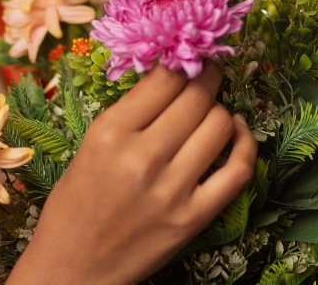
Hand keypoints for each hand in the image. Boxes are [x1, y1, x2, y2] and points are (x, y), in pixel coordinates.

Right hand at [6, 62, 256, 284]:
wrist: (71, 270)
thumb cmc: (74, 207)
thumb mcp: (89, 147)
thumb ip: (130, 114)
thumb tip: (174, 76)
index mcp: (109, 133)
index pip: (165, 78)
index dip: (184, 60)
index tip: (191, 55)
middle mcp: (142, 157)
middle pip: (196, 97)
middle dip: (208, 77)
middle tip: (210, 71)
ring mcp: (172, 189)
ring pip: (220, 124)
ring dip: (221, 110)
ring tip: (212, 110)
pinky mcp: (193, 218)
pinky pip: (238, 169)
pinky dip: (245, 143)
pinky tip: (238, 132)